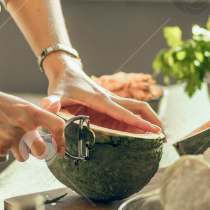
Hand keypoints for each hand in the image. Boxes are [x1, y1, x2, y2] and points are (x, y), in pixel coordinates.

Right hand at [0, 85, 65, 161]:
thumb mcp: (19, 104)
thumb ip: (37, 113)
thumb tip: (56, 112)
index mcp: (31, 111)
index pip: (57, 125)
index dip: (62, 139)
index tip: (60, 149)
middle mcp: (23, 125)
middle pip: (42, 152)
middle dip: (37, 152)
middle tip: (30, 145)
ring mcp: (10, 136)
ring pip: (23, 157)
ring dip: (17, 151)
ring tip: (8, 137)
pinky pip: (6, 155)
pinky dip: (2, 149)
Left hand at [40, 55, 163, 132]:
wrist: (66, 71)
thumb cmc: (61, 84)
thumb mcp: (55, 93)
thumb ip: (52, 102)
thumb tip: (47, 108)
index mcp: (101, 99)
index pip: (124, 112)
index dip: (138, 123)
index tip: (153, 131)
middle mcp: (111, 99)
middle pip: (139, 108)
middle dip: (152, 121)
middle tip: (163, 138)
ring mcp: (112, 102)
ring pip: (137, 109)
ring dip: (149, 121)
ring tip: (159, 138)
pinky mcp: (111, 105)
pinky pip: (129, 113)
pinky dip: (140, 122)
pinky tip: (144, 134)